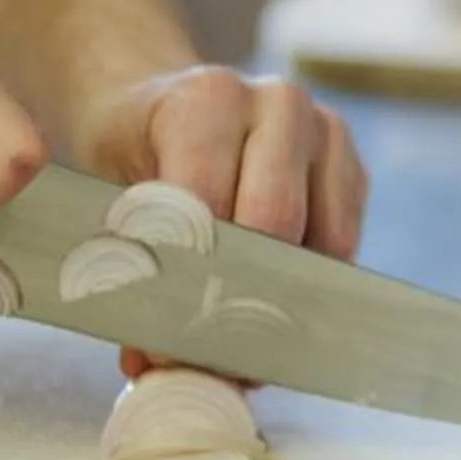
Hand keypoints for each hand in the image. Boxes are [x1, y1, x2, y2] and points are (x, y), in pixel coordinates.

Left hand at [74, 65, 368, 378]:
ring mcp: (325, 132)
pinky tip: (267, 305)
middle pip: (275, 221)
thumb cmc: (133, 152)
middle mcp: (278, 104)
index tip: (163, 344)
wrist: (161, 105)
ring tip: (234, 341)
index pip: (208, 202)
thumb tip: (149, 361)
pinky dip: (306, 284)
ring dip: (278, 297)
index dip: (185, 278)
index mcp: (209, 97)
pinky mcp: (352, 167)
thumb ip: (130, 266)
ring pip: (320, 240)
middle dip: (237, 295)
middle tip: (204, 353)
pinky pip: (342, 245)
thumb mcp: (109, 194)